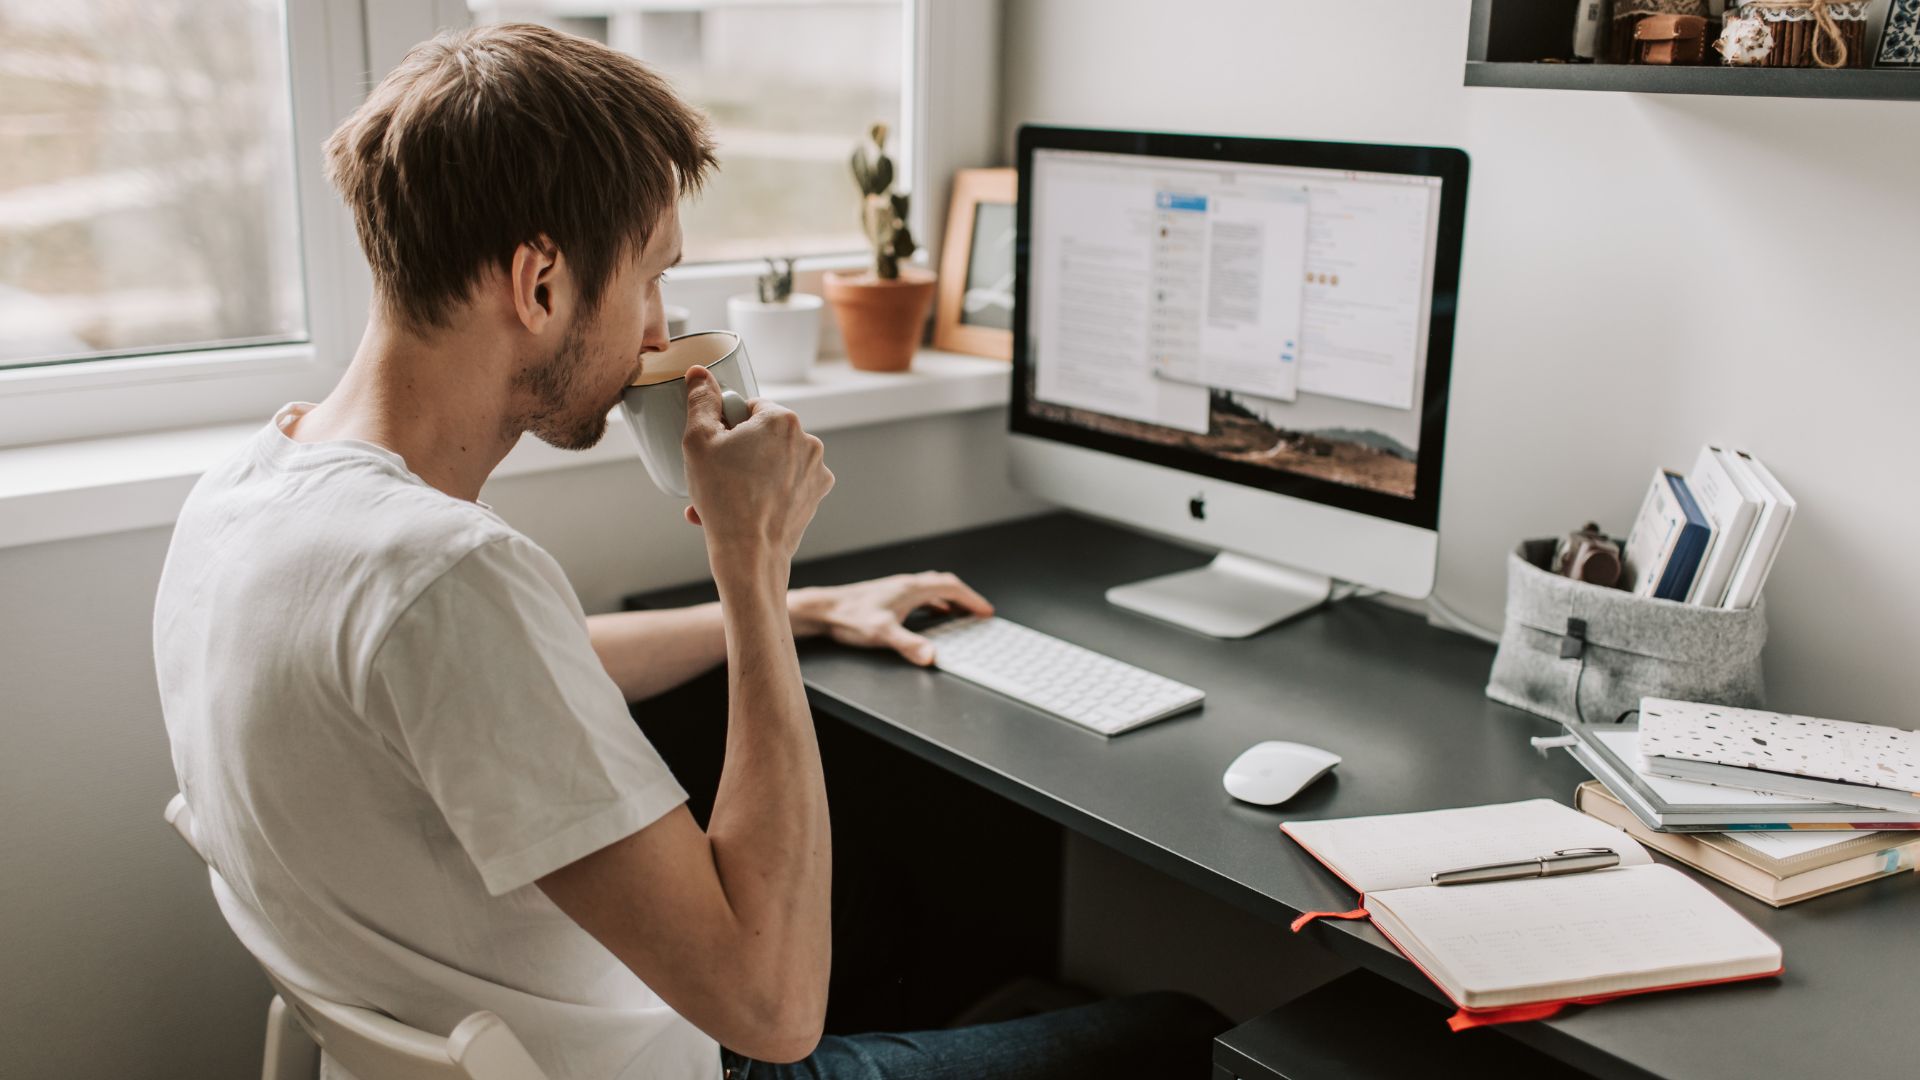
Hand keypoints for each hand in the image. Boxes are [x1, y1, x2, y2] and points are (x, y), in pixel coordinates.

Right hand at [681, 366, 833, 572]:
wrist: (749, 554)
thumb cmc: (723, 497)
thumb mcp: (699, 441)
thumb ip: (701, 401)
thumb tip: (699, 374)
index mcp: (783, 419)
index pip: (747, 408)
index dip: (725, 427)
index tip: (715, 449)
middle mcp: (808, 440)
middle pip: (761, 435)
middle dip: (736, 453)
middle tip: (714, 476)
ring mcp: (816, 470)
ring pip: (771, 461)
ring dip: (745, 475)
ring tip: (721, 499)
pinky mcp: (815, 495)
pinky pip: (784, 483)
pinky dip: (763, 492)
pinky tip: (741, 510)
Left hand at [789, 572, 993, 665]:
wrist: (824, 609)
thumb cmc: (850, 618)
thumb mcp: (883, 633)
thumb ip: (909, 645)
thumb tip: (932, 656)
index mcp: (911, 588)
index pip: (951, 588)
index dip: (972, 599)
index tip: (986, 611)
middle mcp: (906, 584)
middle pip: (945, 585)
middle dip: (966, 598)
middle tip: (979, 612)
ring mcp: (897, 589)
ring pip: (932, 589)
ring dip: (950, 600)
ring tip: (962, 614)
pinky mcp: (888, 597)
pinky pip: (920, 596)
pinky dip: (934, 604)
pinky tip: (931, 615)